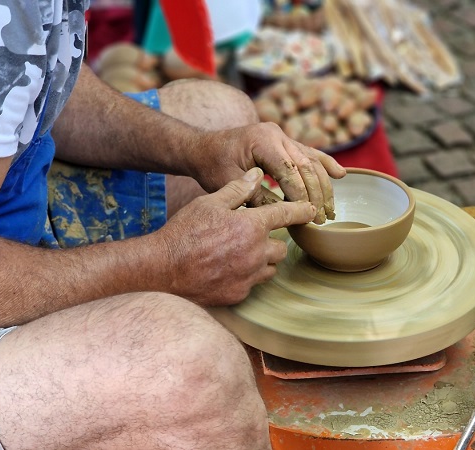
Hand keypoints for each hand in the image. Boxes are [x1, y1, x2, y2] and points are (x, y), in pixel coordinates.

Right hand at [159, 168, 316, 305]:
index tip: (312, 211)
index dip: (302, 211)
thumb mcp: (209, 202)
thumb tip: (257, 174)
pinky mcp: (239, 293)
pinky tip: (227, 269)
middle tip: (251, 237)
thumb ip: (237, 189)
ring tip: (239, 254)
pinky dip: (246, 276)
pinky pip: (253, 284)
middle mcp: (256, 252)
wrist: (162, 268)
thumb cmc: (184, 232)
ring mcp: (249, 276)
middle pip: (281, 248)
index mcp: (251, 226)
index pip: (287, 215)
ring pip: (270, 268)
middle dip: (271, 242)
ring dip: (261, 260)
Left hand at [196, 123, 345, 223]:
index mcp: (262, 140)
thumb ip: (255, 196)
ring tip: (331, 210)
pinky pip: (309, 154)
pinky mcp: (285, 143)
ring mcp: (283, 136)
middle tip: (322, 219)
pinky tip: (341, 175)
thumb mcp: (229, 184)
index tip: (307, 217)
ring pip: (312, 161)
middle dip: (317, 195)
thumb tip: (282, 215)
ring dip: (324, 187)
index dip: (300, 195)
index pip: (289, 171)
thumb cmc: (212, 165)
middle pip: (306, 166)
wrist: (203, 148)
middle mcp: (276, 134)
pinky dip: (325, 165)